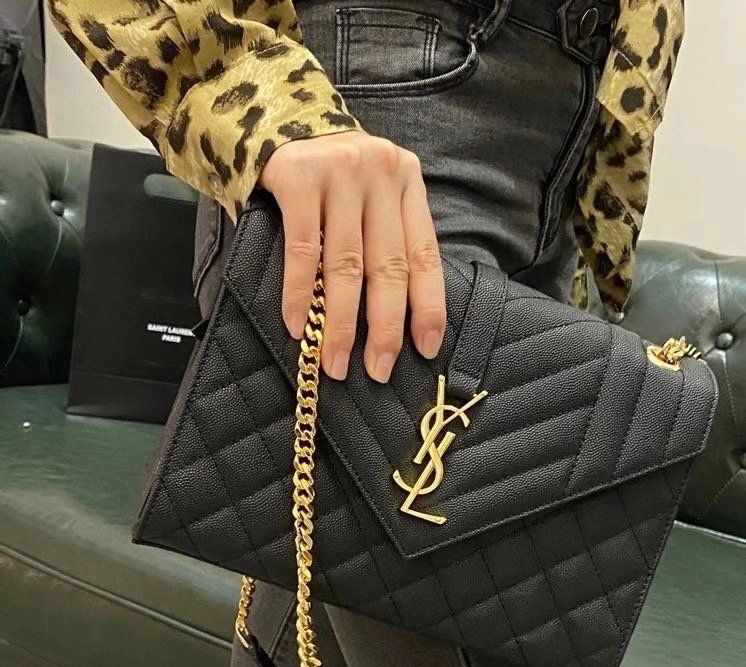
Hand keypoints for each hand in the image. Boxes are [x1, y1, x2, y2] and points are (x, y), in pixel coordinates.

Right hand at [258, 131, 445, 382]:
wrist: (271, 114)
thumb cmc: (325, 175)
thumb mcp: (368, 193)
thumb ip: (383, 236)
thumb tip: (392, 319)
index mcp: (407, 181)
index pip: (425, 255)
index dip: (428, 306)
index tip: (426, 348)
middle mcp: (380, 174)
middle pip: (389, 266)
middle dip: (384, 327)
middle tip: (378, 371)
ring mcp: (340, 172)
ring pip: (346, 265)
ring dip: (340, 323)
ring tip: (335, 363)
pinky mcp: (298, 177)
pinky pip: (302, 250)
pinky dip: (300, 294)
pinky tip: (299, 326)